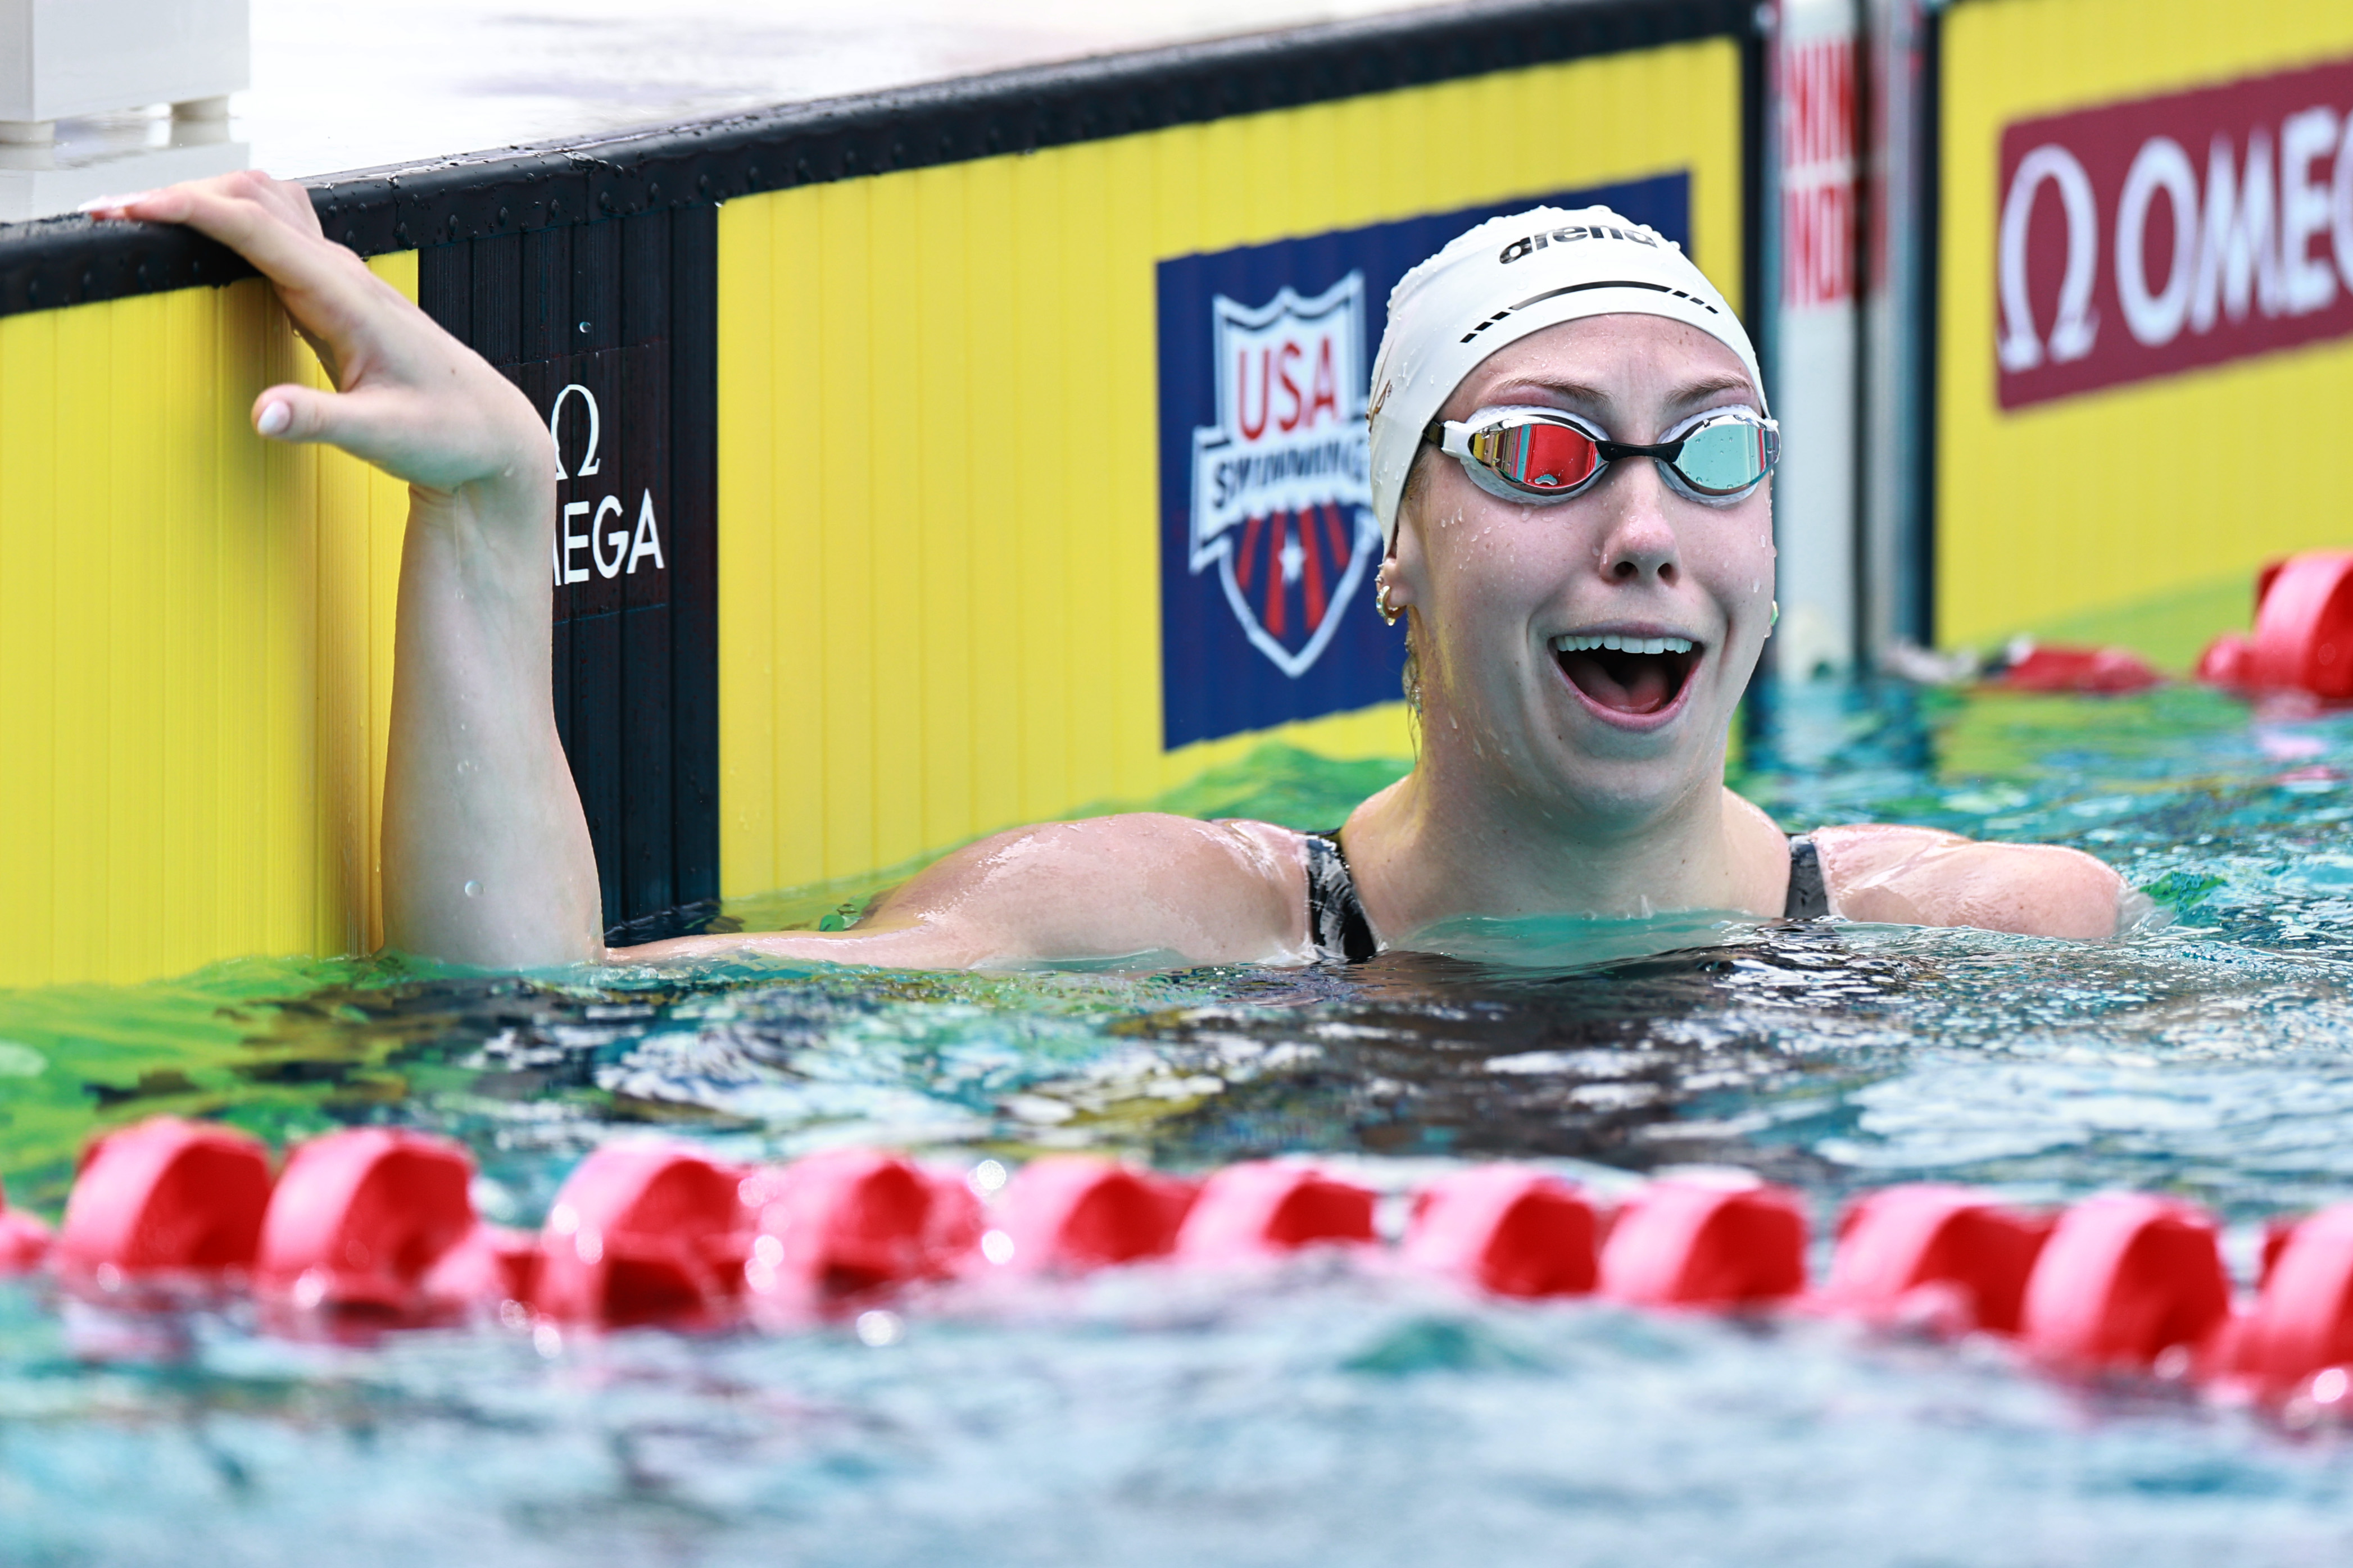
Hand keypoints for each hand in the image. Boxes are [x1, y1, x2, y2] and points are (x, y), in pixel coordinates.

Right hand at [87, 173, 547, 508]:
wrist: (492, 434)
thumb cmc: (447, 435)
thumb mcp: (384, 438)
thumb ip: (321, 421)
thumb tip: (263, 415)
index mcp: (351, 300)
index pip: (258, 229)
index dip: (190, 210)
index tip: (130, 210)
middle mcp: (347, 276)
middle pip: (255, 199)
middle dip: (183, 195)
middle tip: (114, 215)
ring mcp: (344, 279)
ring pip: (268, 206)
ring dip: (206, 200)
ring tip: (142, 219)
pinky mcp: (338, 293)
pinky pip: (279, 233)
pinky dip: (232, 220)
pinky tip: (199, 236)